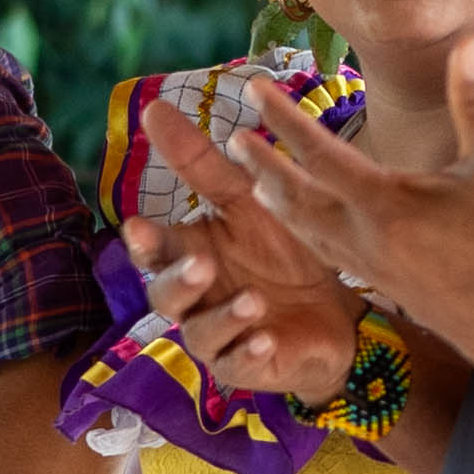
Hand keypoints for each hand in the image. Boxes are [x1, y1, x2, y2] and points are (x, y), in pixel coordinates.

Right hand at [126, 121, 361, 402]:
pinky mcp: (246, 366)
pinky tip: (267, 338)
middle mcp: (194, 298)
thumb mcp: (247, 199)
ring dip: (224, 316)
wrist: (335, 306)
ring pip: (201, 333)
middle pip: (165, 295)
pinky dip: (250, 351)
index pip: (152, 249)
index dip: (143, 242)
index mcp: (187, 254)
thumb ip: (199, 163)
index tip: (138, 226)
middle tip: (201, 265)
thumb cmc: (281, 249)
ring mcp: (218, 335)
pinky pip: (238, 364)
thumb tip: (151, 108)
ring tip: (253, 299)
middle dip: (179, 281)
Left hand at [198, 40, 473, 383]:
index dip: (281, 118)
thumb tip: (470, 44)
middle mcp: (368, 240)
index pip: (318, 153)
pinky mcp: (392, 291)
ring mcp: (376, 271)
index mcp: (387, 204)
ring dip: (280, 206)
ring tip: (258, 188)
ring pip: (309, 234)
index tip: (251, 91)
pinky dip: (311, 237)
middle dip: (262, 170)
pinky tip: (317, 233)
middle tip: (232, 144)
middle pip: (296, 200)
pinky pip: (333, 258)